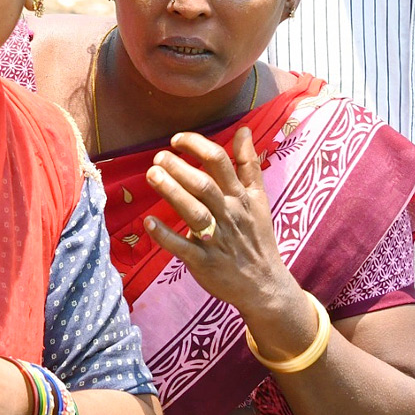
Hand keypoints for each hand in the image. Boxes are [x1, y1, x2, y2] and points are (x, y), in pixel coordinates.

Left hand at [143, 127, 291, 311]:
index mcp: (240, 197)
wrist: (265, 285)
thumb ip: (248, 164)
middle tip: (158, 157)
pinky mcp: (204, 262)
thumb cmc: (256, 236)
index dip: (197, 146)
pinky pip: (183, 247)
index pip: (220, 162)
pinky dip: (166, 235)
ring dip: (172, 192)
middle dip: (180, 168)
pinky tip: (149, 222)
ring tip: (151, 175)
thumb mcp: (258, 199)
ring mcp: (217, 239)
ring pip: (194, 212)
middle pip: (204, 185)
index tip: (176, 139)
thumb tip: (243, 129)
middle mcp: (229, 215)